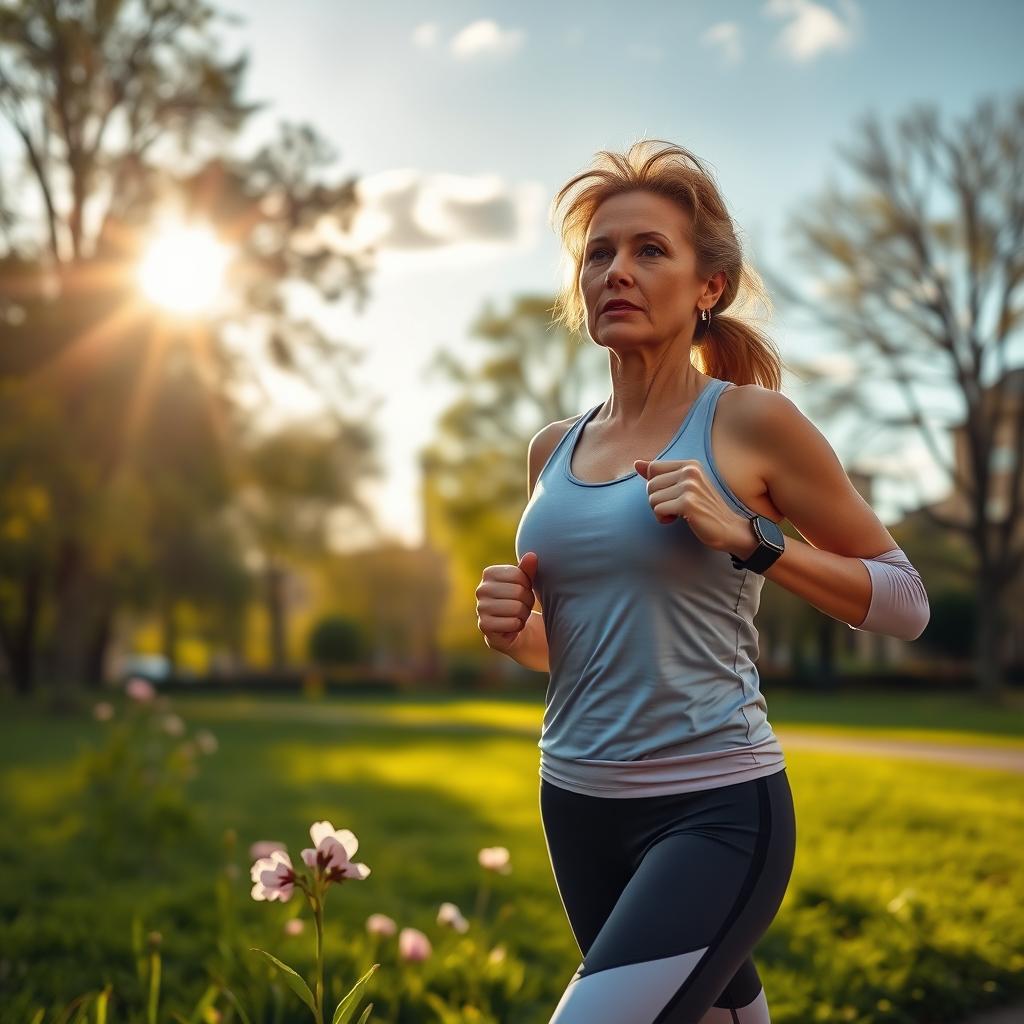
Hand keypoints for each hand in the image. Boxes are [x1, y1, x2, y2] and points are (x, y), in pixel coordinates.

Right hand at [475, 551, 538, 654]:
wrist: (511, 627)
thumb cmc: (518, 599)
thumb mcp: (525, 582)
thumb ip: (528, 569)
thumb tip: (531, 555)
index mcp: (489, 573)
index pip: (519, 575)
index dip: (527, 585)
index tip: (522, 591)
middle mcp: (481, 589)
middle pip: (519, 591)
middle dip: (527, 601)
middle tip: (521, 605)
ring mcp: (480, 608)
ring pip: (517, 608)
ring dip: (523, 614)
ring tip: (517, 615)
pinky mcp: (484, 625)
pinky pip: (512, 623)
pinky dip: (518, 626)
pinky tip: (512, 626)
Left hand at [634, 458, 753, 553]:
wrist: (728, 529)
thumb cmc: (703, 509)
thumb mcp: (683, 486)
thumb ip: (660, 474)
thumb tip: (636, 463)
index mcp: (689, 464)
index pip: (652, 468)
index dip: (656, 486)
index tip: (671, 494)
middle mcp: (690, 471)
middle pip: (650, 485)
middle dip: (657, 501)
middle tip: (674, 507)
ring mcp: (689, 487)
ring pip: (652, 498)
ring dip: (660, 511)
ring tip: (677, 513)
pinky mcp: (687, 503)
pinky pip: (658, 510)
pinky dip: (663, 518)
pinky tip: (677, 519)